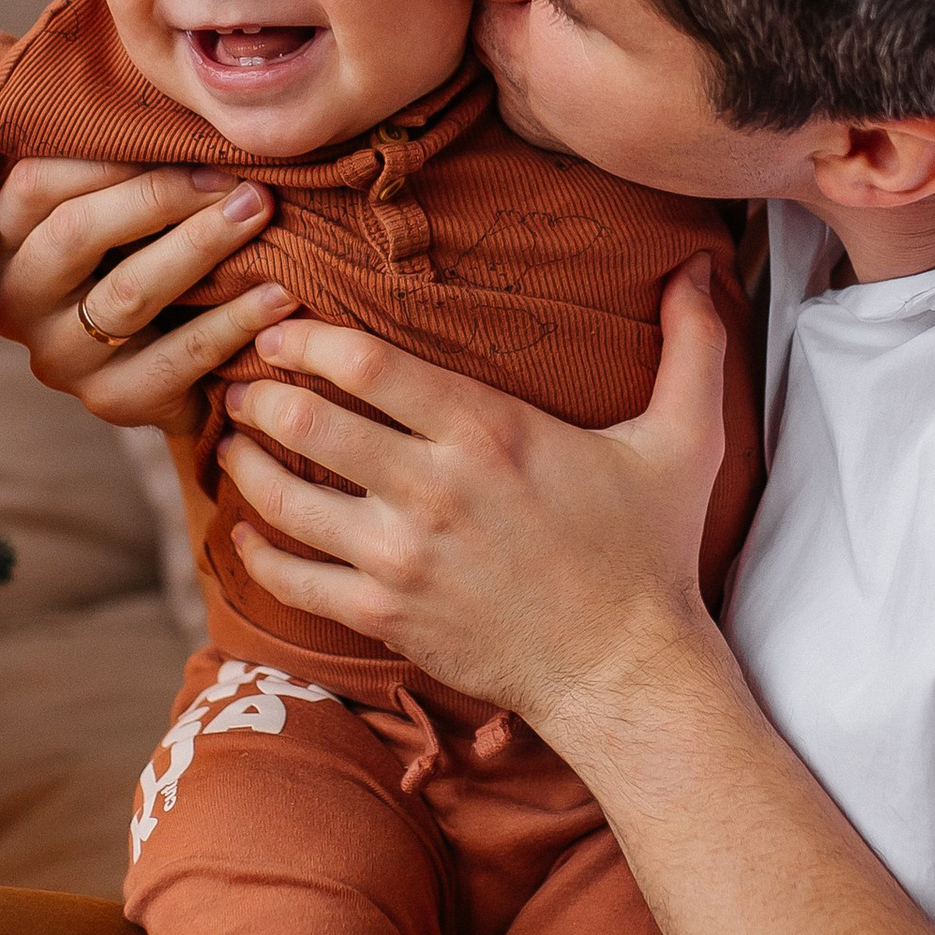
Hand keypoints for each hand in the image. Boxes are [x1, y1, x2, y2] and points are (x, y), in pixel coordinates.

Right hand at [0, 156, 296, 433]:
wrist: (170, 368)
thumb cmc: (145, 258)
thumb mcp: (119, 211)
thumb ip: (127, 165)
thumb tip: (186, 110)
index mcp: (6, 240)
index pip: (38, 183)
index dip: (112, 156)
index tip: (192, 141)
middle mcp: (18, 301)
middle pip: (77, 232)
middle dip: (163, 195)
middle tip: (238, 177)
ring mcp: (61, 358)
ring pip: (129, 293)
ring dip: (203, 246)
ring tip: (260, 212)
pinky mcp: (111, 400)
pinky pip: (177, 358)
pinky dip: (233, 322)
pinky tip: (280, 295)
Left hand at [214, 256, 730, 751]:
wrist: (627, 671)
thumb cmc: (649, 552)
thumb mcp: (685, 440)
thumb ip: (693, 343)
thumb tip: (704, 263)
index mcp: (490, 431)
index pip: (365, 364)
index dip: (306, 339)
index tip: (282, 330)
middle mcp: (434, 490)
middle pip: (308, 422)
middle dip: (260, 396)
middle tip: (244, 384)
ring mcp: (403, 559)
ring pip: (285, 500)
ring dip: (245, 465)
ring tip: (230, 443)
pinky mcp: (387, 617)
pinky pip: (293, 579)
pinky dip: (255, 551)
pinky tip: (244, 529)